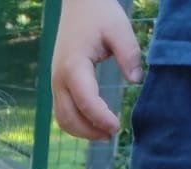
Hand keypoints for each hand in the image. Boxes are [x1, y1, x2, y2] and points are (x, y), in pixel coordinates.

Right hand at [50, 0, 141, 140]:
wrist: (79, 4)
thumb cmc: (100, 14)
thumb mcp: (119, 28)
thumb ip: (129, 53)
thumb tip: (135, 81)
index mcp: (73, 66)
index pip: (86, 102)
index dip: (101, 119)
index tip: (118, 126)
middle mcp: (59, 79)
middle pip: (69, 118)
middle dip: (90, 131)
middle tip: (113, 134)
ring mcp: (55, 83)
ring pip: (63, 119)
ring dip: (82, 131)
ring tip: (104, 133)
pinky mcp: (58, 85)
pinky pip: (63, 112)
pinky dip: (77, 123)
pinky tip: (94, 124)